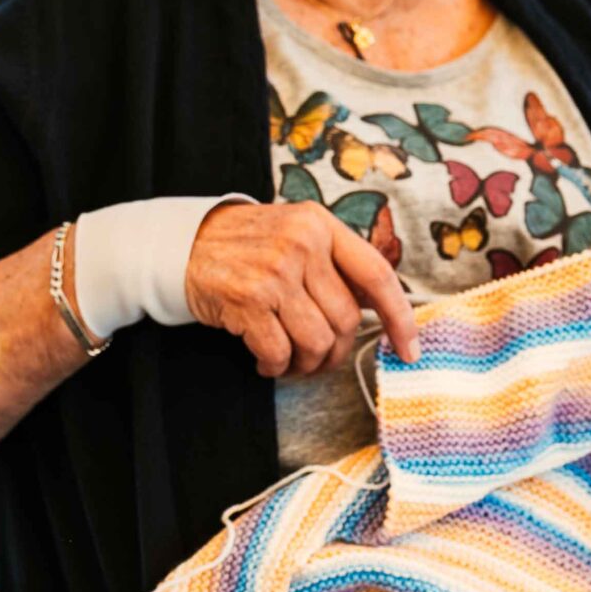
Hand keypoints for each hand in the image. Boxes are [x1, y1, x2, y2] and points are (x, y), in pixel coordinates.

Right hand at [183, 201, 417, 376]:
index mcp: (320, 225)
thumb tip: (378, 310)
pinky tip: (265, 360)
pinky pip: (280, 352)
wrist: (181, 245)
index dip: (399, 317)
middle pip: (345, 319)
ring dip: (306, 364)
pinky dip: (276, 366)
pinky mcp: (247, 300)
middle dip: (335, 351)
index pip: (376, 274)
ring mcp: (274, 272)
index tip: (408, 348)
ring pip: (316, 340)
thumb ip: (334, 265)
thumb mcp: (295, 235)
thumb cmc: (245, 246)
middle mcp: (301, 244)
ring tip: (290, 361)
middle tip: (318, 359)